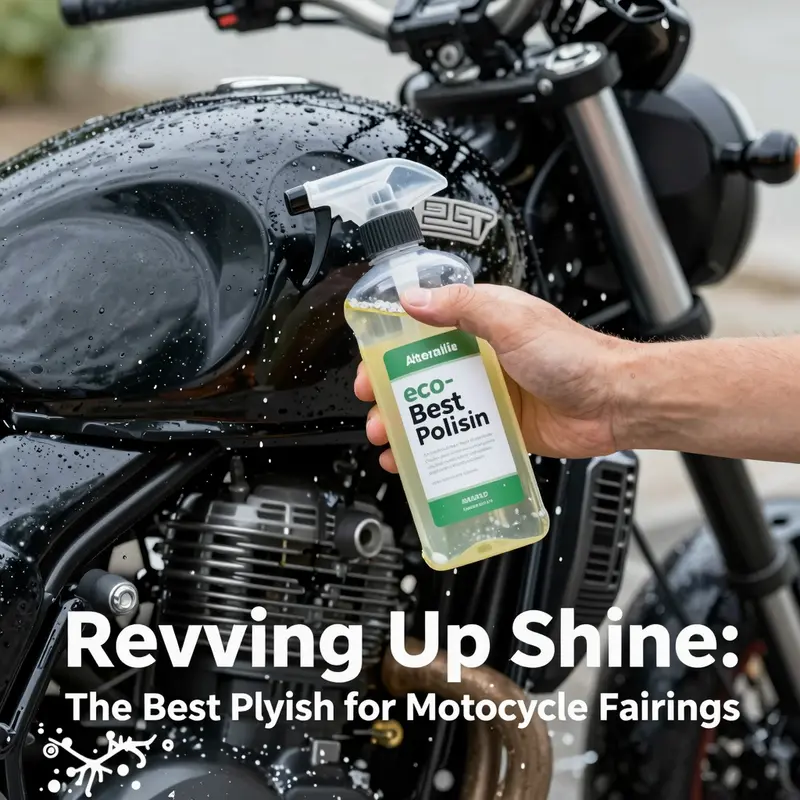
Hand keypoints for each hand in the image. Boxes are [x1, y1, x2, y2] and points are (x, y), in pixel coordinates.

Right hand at [354, 283, 638, 471]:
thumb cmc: (574, 356)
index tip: (372, 366)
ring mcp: (491, 396)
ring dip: (409, 428)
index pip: (423, 333)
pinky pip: (460, 440)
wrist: (614, 402)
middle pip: (422, 378)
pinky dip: (437, 452)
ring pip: (437, 413)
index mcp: (481, 324)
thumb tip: (414, 299)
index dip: (392, 351)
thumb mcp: (512, 321)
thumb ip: (462, 306)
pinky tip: (419, 464)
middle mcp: (482, 359)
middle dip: (393, 397)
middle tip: (377, 411)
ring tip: (390, 443)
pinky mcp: (501, 428)